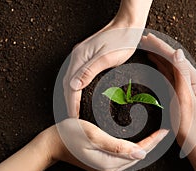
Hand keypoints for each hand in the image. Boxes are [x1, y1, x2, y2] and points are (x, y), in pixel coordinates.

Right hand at [47, 118, 167, 170]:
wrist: (52, 144)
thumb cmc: (69, 134)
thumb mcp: (93, 135)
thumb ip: (117, 146)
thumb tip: (141, 154)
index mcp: (108, 164)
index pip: (138, 152)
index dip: (153, 141)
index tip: (165, 131)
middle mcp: (109, 170)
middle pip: (137, 156)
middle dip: (151, 144)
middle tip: (164, 131)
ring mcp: (106, 170)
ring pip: (131, 157)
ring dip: (144, 146)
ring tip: (156, 135)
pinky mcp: (103, 166)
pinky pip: (123, 158)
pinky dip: (132, 149)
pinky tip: (139, 141)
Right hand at [63, 0, 152, 116]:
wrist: (128, 26)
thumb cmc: (122, 41)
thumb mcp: (107, 58)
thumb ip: (89, 71)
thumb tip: (73, 87)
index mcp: (79, 57)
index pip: (70, 86)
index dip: (71, 103)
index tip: (73, 118)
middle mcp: (77, 57)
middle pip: (67, 84)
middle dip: (69, 103)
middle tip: (72, 119)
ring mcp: (81, 56)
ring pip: (71, 80)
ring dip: (71, 96)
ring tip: (75, 111)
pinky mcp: (87, 57)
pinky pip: (77, 76)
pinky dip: (76, 88)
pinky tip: (81, 95)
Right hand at [140, 33, 195, 155]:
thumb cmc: (190, 124)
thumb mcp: (185, 99)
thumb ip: (182, 75)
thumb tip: (177, 52)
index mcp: (195, 78)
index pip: (175, 57)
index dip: (160, 47)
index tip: (147, 39)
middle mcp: (193, 78)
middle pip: (173, 59)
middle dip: (158, 48)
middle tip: (144, 39)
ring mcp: (188, 84)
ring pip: (171, 65)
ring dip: (159, 55)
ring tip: (147, 47)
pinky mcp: (183, 90)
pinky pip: (171, 75)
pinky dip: (162, 66)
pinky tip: (155, 62)